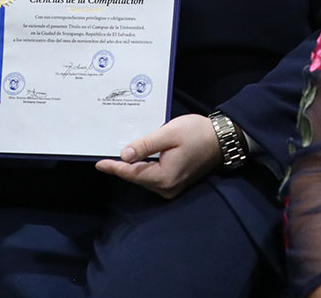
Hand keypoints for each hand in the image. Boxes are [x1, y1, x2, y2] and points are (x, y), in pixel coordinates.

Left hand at [94, 113, 221, 198]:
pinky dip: (143, 168)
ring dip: (132, 167)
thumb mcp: (169, 134)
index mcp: (164, 177)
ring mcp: (172, 188)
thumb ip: (146, 145)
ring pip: (144, 177)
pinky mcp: (175, 183)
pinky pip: (153, 177)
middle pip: (137, 177)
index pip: (132, 173)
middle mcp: (167, 187)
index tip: (99, 163)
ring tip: (118, 156)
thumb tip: (124, 155)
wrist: (221, 139)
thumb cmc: (197, 133)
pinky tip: (137, 159)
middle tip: (106, 155)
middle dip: (122, 167)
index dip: (114, 167)